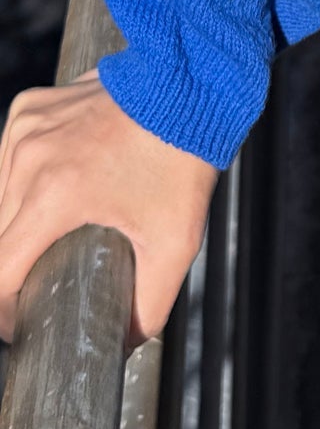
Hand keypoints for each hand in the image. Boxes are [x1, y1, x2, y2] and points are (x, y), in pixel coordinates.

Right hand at [0, 71, 217, 345]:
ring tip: (55, 234)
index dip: (3, 309)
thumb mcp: (176, 240)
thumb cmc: (182, 157)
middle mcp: (27, 158)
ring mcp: (24, 128)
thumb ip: (150, 304)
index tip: (20, 322)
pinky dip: (25, 178)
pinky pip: (11, 157)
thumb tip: (128, 345)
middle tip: (49, 279)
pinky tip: (58, 185)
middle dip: (17, 267)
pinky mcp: (30, 108)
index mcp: (53, 196)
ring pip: (0, 197)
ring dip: (19, 223)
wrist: (191, 82)